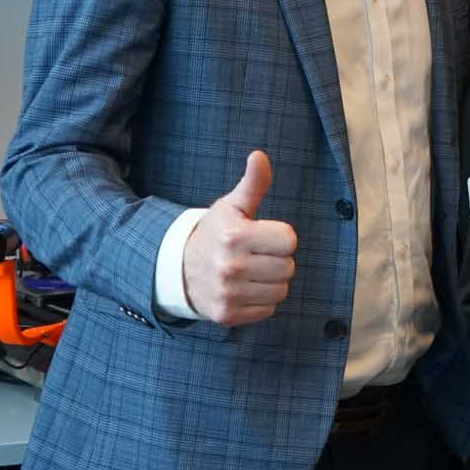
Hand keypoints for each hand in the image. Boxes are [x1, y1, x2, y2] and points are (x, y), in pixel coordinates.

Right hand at [182, 151, 297, 325]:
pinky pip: (269, 309)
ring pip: (281, 290)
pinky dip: (261, 300)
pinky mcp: (227, 315)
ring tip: (251, 272)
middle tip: (256, 255)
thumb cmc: (216, 232)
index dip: (280, 237)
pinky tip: (244, 289)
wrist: (180, 269)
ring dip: (271, 281)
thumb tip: (259, 155)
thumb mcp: (232, 206)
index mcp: (234, 236)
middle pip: (288, 267)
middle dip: (277, 259)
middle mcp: (229, 266)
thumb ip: (253, 183)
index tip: (263, 235)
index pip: (289, 240)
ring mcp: (227, 293)